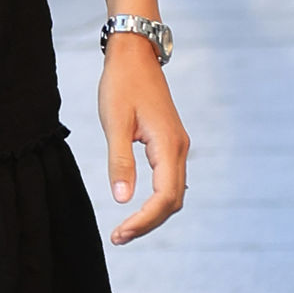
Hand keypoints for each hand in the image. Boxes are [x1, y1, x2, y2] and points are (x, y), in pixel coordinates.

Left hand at [99, 34, 187, 243]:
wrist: (135, 55)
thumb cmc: (122, 84)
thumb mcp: (114, 123)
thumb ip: (119, 162)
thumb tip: (122, 199)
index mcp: (168, 145)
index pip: (164, 196)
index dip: (144, 220)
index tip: (120, 234)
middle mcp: (179, 148)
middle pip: (172, 200)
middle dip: (148, 223)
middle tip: (119, 238)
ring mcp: (176, 146)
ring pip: (173, 192)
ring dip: (152, 214)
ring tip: (125, 229)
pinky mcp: (169, 143)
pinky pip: (169, 180)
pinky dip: (156, 200)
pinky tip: (138, 208)